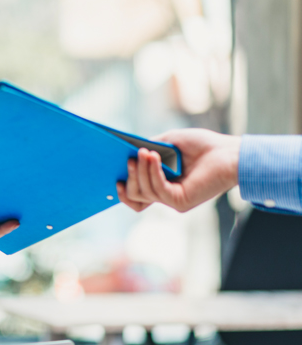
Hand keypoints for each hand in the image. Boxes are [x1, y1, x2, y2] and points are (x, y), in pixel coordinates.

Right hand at [117, 128, 240, 212]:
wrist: (229, 153)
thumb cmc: (204, 146)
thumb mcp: (169, 142)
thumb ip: (148, 148)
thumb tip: (127, 151)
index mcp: (163, 185)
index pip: (136, 197)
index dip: (124, 189)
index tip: (115, 176)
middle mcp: (166, 196)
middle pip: (135, 196)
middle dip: (130, 176)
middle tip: (130, 158)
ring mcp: (173, 201)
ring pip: (143, 192)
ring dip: (140, 170)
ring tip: (144, 152)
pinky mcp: (180, 202)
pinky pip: (157, 190)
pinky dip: (152, 172)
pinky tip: (154, 156)